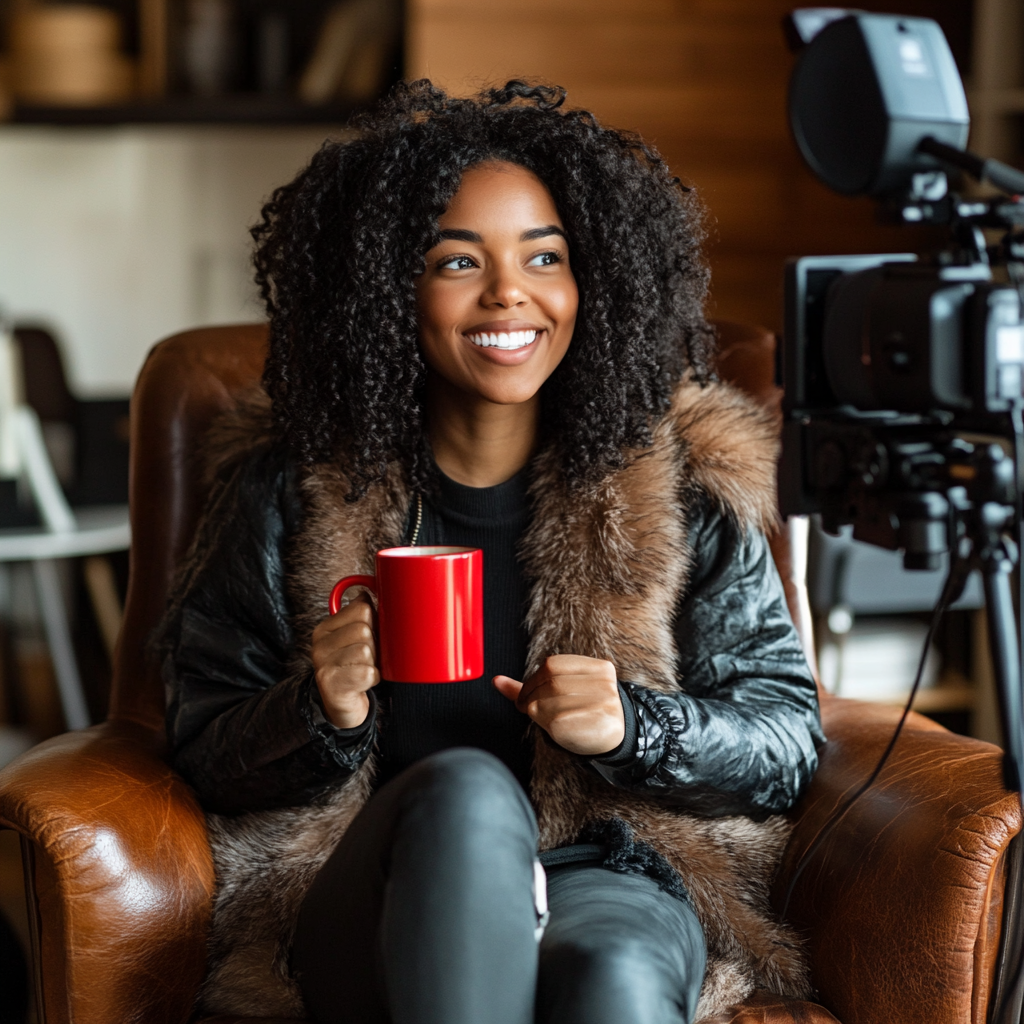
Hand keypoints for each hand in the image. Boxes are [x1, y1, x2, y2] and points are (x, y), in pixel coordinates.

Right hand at [311, 593, 378, 728]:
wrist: (342, 706)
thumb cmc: (353, 668)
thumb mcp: (355, 639)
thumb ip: (361, 615)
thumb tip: (369, 591)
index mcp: (325, 628)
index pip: (362, 608)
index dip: (375, 623)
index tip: (370, 637)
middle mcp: (319, 644)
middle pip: (365, 629)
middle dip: (374, 646)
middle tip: (366, 659)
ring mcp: (323, 665)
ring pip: (367, 650)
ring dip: (373, 663)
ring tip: (362, 670)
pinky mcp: (333, 685)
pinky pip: (368, 672)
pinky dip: (372, 678)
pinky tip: (362, 683)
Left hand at [493, 655, 624, 755]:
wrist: (617, 739)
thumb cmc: (584, 714)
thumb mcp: (562, 695)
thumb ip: (530, 687)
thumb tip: (496, 681)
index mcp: (598, 668)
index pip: (552, 665)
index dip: (532, 681)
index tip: (526, 697)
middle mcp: (603, 682)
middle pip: (550, 684)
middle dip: (532, 699)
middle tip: (532, 711)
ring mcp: (604, 702)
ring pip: (550, 702)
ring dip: (540, 714)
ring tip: (548, 720)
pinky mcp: (599, 722)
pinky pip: (558, 721)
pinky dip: (549, 727)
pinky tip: (558, 730)